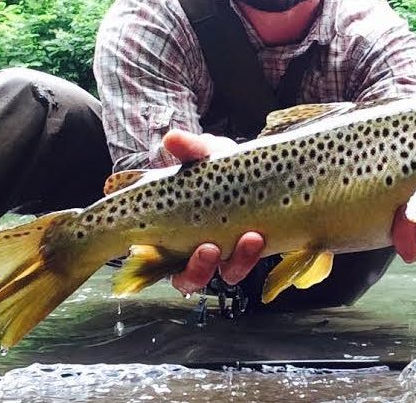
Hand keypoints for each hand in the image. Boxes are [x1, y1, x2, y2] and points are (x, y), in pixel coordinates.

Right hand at [163, 129, 265, 294]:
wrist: (255, 167)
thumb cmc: (219, 166)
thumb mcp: (206, 154)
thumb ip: (191, 149)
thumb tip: (171, 139)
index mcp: (174, 233)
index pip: (153, 260)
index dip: (151, 263)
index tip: (154, 248)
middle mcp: (195, 251)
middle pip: (190, 277)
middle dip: (199, 268)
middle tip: (210, 249)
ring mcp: (227, 253)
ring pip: (227, 273)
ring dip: (239, 261)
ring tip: (252, 238)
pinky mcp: (253, 252)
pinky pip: (254, 262)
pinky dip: (256, 253)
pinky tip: (264, 236)